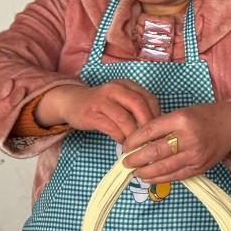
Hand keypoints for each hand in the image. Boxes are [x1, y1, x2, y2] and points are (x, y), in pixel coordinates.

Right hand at [37, 80, 160, 140]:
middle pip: (139, 105)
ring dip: (133, 135)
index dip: (157, 116)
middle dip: (147, 125)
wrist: (72, 102)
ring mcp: (102, 100)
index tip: (159, 131)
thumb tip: (156, 129)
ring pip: (124, 118)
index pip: (149, 98)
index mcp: (127, 85)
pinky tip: (122, 143)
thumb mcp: (121, 100)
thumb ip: (136, 109)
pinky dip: (120, 137)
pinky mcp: (91, 114)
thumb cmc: (102, 104)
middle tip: (150, 141)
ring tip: (136, 145)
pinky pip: (111, 127)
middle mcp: (115, 89)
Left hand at [117, 101, 230, 184]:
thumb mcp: (182, 113)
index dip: (134, 140)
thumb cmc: (204, 117)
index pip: (150, 131)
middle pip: (154, 152)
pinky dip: (160, 179)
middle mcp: (188, 137)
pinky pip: (175, 176)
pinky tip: (149, 178)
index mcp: (181, 119)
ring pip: (163, 167)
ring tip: (135, 172)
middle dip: (135, 159)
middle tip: (125, 162)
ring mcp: (195, 154)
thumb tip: (138, 141)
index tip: (125, 146)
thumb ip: (163, 126)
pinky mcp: (199, 167)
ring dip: (145, 172)